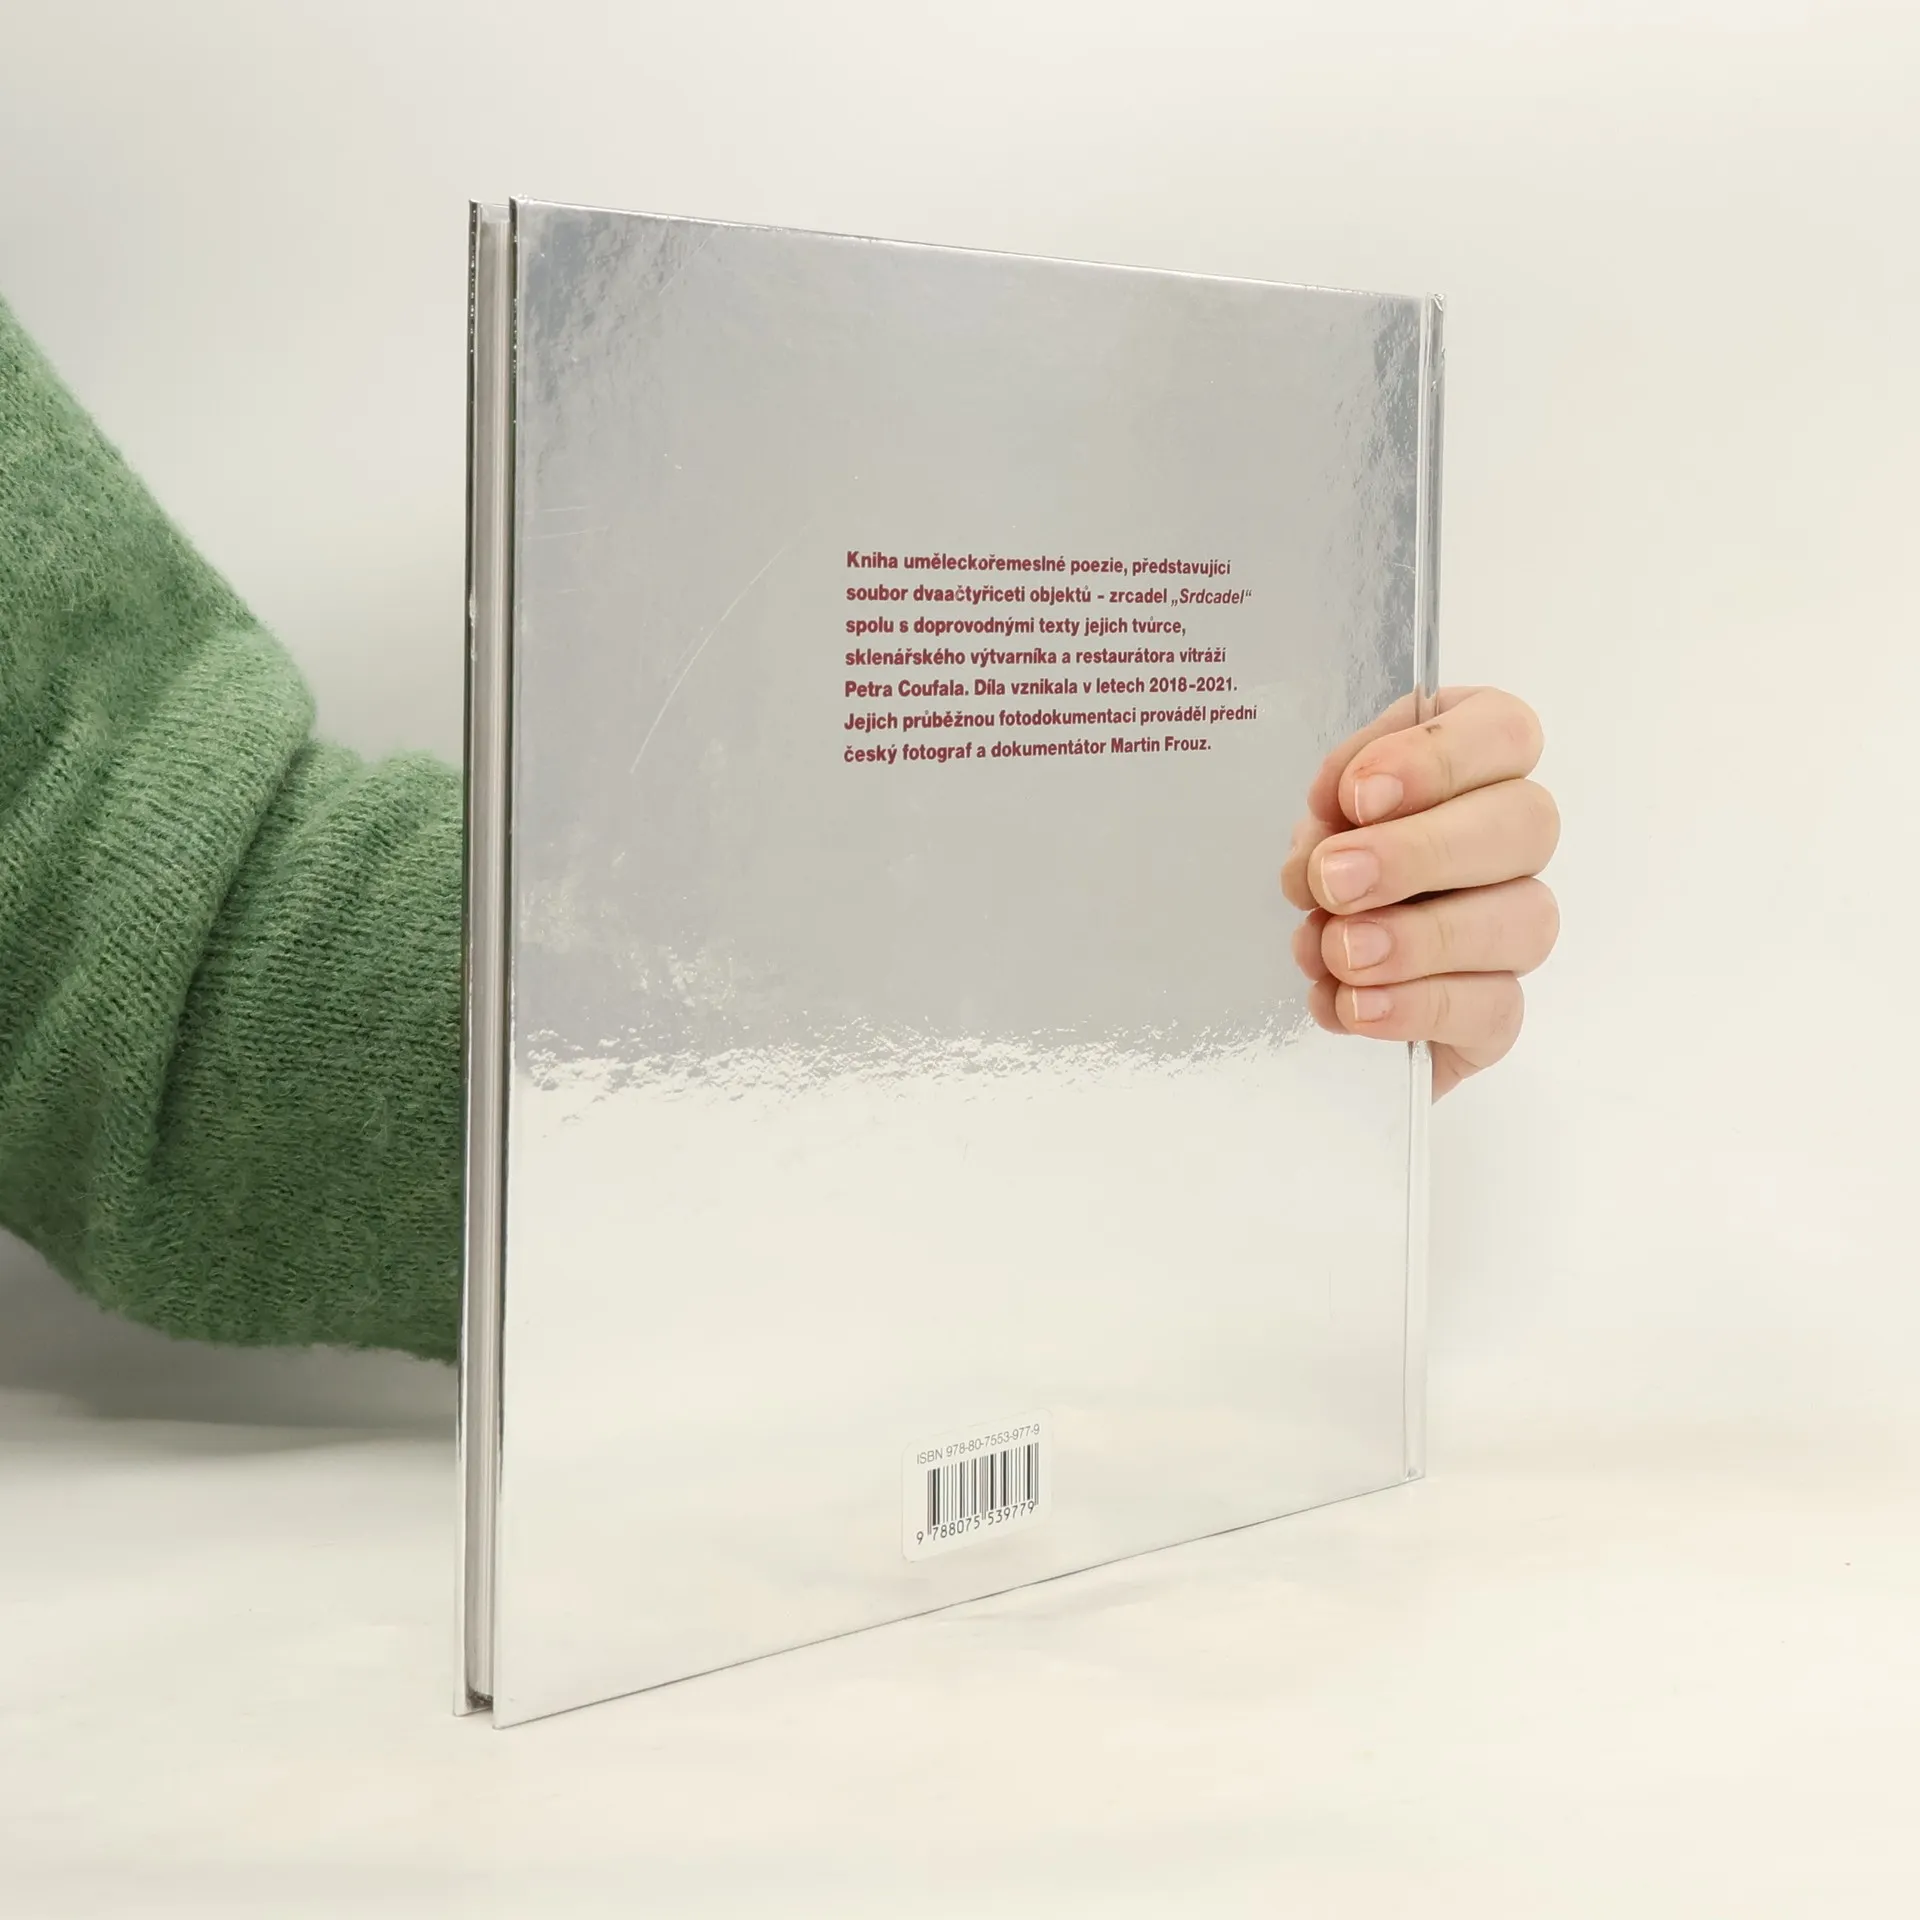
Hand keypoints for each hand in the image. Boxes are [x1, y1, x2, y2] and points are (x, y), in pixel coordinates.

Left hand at [1280, 687, 1558, 1097]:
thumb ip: (1335, 804)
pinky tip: (1354, 1005)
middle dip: (1419, 855)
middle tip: (1333, 881)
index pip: (1505, 733)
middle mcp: (1515, 840)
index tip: (1357, 796)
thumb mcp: (1322, 814)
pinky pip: (1496, 1011)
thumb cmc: (1334, 857)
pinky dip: (1417, 1009)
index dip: (1437, 759)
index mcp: (1478, 764)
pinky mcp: (1497, 1007)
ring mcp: (1518, 924)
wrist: (1321, 955)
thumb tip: (1340, 822)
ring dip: (1419, 939)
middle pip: (1526, 825)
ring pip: (1523, 922)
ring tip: (1338, 951)